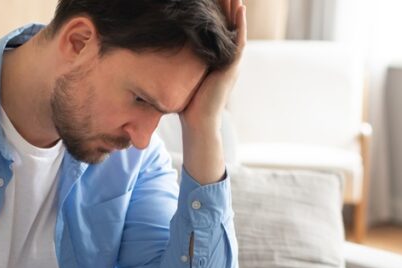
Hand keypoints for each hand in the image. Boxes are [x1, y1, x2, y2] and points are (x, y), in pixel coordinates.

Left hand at [179, 0, 246, 131]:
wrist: (197, 122)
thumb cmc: (187, 104)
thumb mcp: (182, 75)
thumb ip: (179, 63)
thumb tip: (160, 49)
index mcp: (216, 58)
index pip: (218, 29)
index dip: (217, 12)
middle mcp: (226, 58)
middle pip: (228, 24)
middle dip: (226, 5)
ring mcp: (232, 62)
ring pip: (236, 28)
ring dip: (235, 9)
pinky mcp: (232, 67)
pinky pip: (240, 40)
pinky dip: (241, 24)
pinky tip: (240, 8)